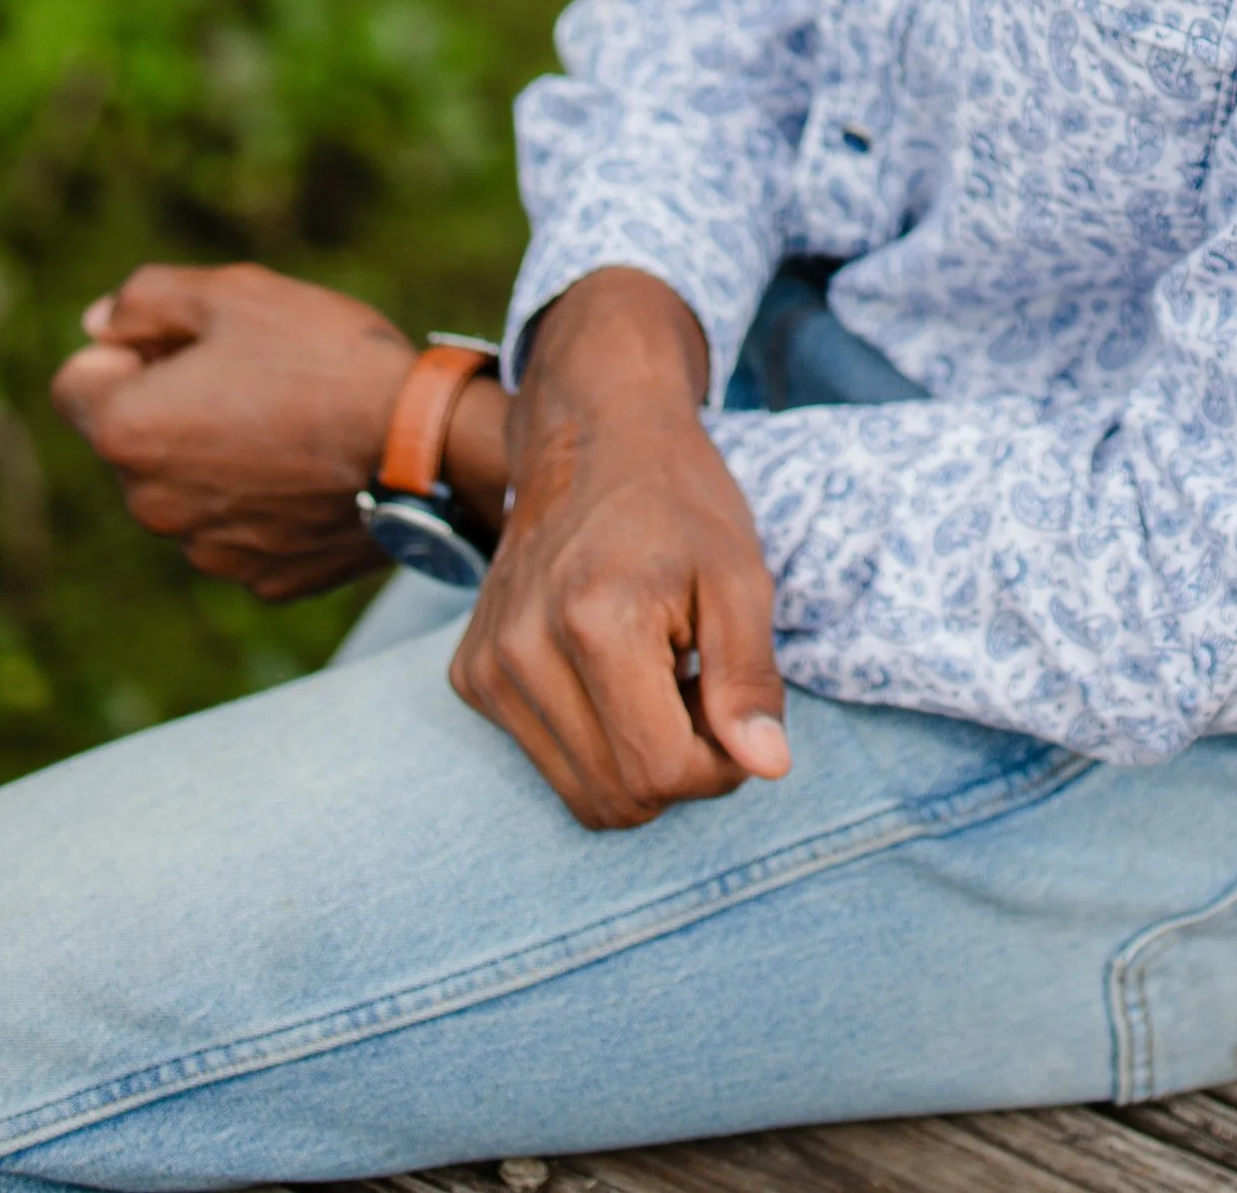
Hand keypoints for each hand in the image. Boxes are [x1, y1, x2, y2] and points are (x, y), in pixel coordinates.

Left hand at [52, 262, 473, 600]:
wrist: (420, 444)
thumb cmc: (322, 356)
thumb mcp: (233, 293)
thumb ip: (145, 299)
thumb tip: (98, 325)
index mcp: (127, 429)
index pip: (76, 382)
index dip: (128, 350)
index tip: (189, 342)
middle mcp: (149, 504)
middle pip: (135, 439)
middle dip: (174, 406)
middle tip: (254, 375)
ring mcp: (204, 551)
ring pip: (187, 489)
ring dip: (217, 458)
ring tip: (294, 422)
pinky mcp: (259, 578)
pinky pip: (241, 530)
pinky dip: (264, 502)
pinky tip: (314, 470)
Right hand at [452, 268, 787, 830]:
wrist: (592, 438)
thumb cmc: (679, 501)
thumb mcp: (740, 575)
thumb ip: (750, 678)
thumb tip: (767, 769)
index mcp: (594, 622)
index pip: (662, 773)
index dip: (719, 765)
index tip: (735, 710)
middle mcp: (521, 651)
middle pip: (618, 798)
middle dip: (679, 767)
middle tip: (702, 689)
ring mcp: (486, 666)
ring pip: (580, 794)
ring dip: (635, 760)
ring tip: (660, 677)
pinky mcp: (470, 675)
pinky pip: (545, 759)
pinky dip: (594, 742)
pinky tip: (615, 674)